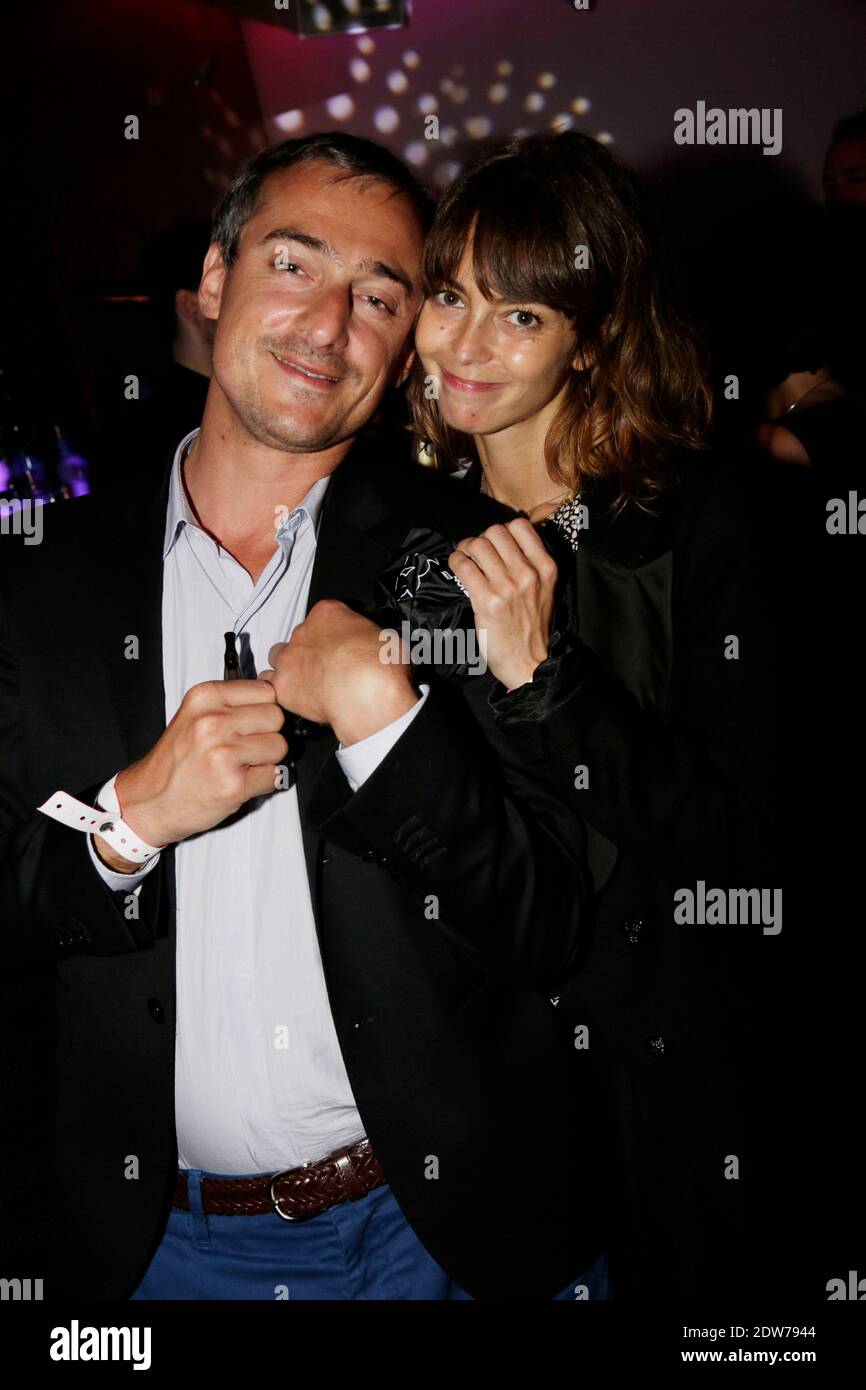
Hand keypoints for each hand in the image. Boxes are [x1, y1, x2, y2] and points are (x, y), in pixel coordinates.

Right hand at [98, 679, 289, 868]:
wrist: (150, 800)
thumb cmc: (175, 761)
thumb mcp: (194, 715)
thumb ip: (230, 703)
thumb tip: (274, 696)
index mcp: (205, 698)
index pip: (266, 690)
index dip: (265, 708)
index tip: (252, 721)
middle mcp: (213, 722)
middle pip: (276, 716)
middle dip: (268, 733)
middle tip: (246, 746)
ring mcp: (223, 753)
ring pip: (279, 746)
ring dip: (267, 759)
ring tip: (241, 764)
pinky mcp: (233, 784)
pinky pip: (274, 775)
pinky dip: (264, 782)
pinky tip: (240, 781)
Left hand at [261, 599, 417, 746]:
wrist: (366, 694)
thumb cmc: (380, 666)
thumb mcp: (387, 638)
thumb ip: (370, 638)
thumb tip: (374, 646)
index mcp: (328, 613)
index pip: (324, 615)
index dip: (334, 632)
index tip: (342, 645)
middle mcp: (303, 630)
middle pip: (299, 636)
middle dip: (310, 649)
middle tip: (327, 666)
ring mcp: (289, 658)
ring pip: (277, 656)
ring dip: (289, 666)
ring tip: (308, 681)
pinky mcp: (282, 685)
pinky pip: (271, 684)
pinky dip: (280, 689)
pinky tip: (296, 697)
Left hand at [449, 518, 557, 689]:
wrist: (529, 663)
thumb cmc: (533, 627)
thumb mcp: (545, 590)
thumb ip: (532, 564)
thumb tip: (506, 540)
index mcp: (546, 567)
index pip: (520, 526)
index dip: (502, 530)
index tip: (495, 544)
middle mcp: (529, 573)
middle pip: (495, 531)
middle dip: (482, 539)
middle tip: (476, 553)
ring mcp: (508, 586)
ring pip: (478, 544)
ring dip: (466, 549)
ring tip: (466, 560)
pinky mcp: (487, 600)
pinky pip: (464, 565)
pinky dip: (456, 562)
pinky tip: (459, 569)